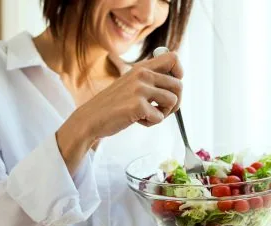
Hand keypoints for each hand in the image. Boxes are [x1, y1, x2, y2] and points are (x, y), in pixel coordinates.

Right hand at [56, 52, 182, 173]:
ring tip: (148, 115)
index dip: (179, 73)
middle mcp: (142, 74)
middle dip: (175, 102)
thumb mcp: (130, 83)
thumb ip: (149, 79)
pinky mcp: (138, 105)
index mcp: (142, 67)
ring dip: (164, 113)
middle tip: (161, 110)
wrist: (91, 118)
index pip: (173, 58)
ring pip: (173, 101)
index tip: (171, 87)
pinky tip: (138, 120)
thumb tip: (176, 81)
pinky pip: (160, 117)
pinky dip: (151, 123)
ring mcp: (140, 89)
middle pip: (179, 84)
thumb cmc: (113, 104)